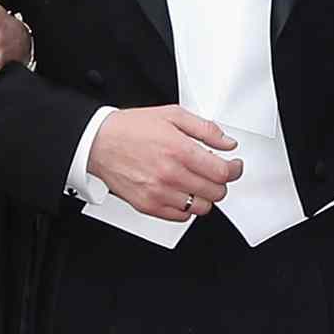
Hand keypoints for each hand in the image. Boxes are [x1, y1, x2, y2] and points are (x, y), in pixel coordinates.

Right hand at [86, 105, 242, 220]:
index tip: (234, 167)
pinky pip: (181, 217)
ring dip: (204, 196)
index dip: (235, 170)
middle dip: (220, 182)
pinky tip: (181, 193)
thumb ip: (205, 129)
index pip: (222, 172)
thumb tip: (227, 142)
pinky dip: (186, 208)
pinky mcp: (148, 206)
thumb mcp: (172, 115)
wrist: (98, 143)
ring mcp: (159, 193)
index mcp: (180, 151)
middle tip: (214, 173)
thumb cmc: (130, 129)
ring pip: (201, 208)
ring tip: (196, 183)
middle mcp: (171, 175)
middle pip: (216, 192)